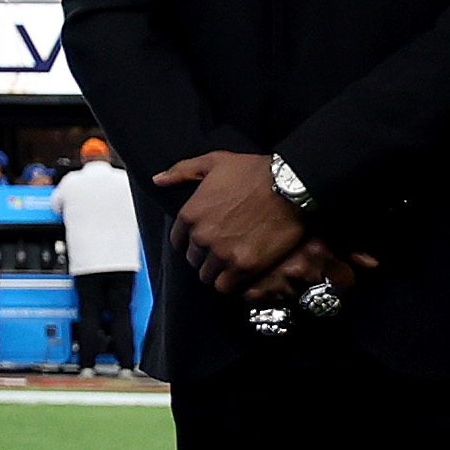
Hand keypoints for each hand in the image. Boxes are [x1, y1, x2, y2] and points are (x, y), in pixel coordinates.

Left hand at [155, 151, 315, 302]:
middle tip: (225, 252)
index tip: (207, 241)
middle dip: (207, 257)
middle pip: (194, 260)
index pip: (179, 242)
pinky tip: (243, 275)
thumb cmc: (254, 171)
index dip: (193, 242)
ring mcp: (222, 254)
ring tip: (234, 265)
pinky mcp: (244, 267)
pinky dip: (233, 284)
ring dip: (219, 272)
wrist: (290, 186)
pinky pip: (227, 287)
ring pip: (209, 276)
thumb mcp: (213, 162)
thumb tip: (158, 180)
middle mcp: (201, 237)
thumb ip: (182, 171)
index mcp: (190, 214)